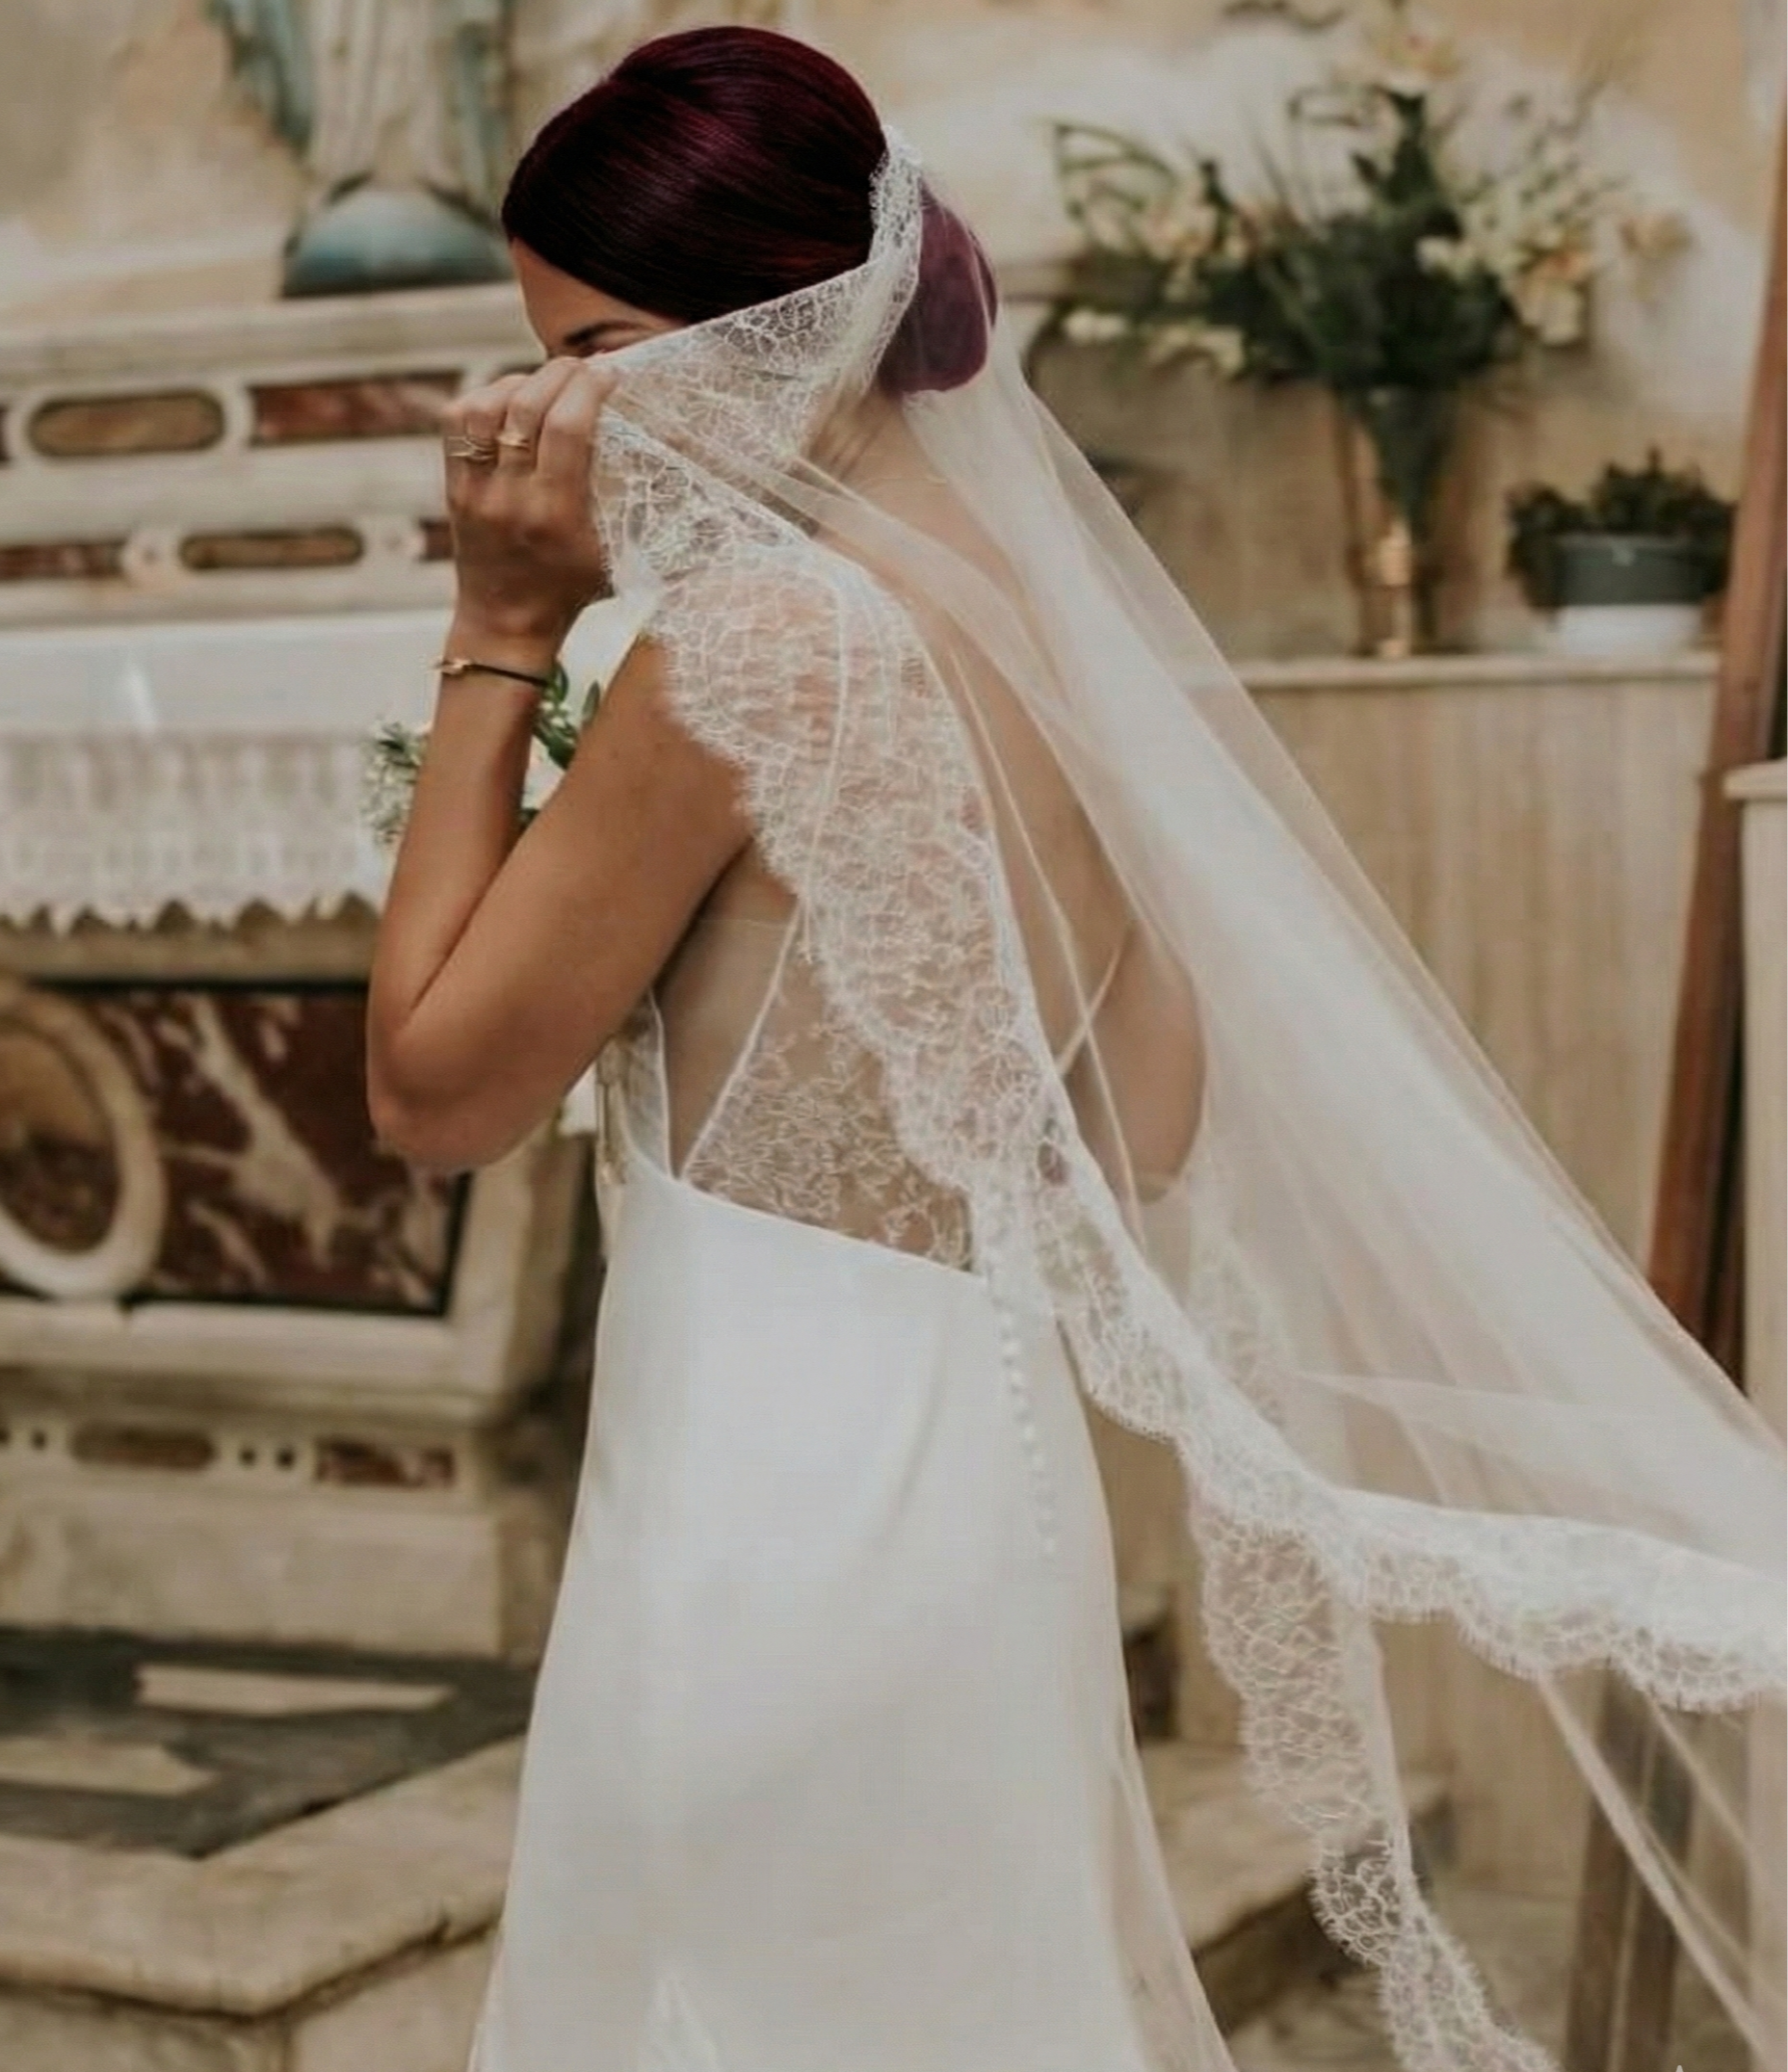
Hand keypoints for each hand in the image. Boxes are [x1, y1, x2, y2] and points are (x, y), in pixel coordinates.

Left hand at [440, 358, 616, 649]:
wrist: (507, 624)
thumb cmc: (571, 589)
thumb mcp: (614, 554)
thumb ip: (627, 502)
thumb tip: (655, 441)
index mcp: (556, 515)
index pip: (569, 429)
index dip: (590, 388)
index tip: (609, 374)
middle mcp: (511, 499)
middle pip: (527, 407)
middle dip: (560, 373)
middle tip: (581, 368)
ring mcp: (475, 491)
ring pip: (485, 406)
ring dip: (519, 381)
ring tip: (544, 383)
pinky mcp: (454, 486)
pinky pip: (456, 421)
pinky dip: (484, 397)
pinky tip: (509, 400)